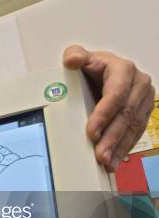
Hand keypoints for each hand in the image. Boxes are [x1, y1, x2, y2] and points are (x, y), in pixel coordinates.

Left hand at [63, 45, 154, 171]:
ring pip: (133, 126)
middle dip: (112, 137)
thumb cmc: (92, 66)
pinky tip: (115, 159)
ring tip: (106, 162)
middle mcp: (139, 84)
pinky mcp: (144, 112)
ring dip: (119, 147)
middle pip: (125, 115)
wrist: (104, 72)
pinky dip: (125, 147)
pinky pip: (136, 133)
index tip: (92, 132)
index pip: (116, 95)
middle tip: (100, 155)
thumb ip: (76, 56)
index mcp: (124, 69)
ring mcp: (144, 99)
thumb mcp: (81, 56)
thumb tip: (72, 59)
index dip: (104, 115)